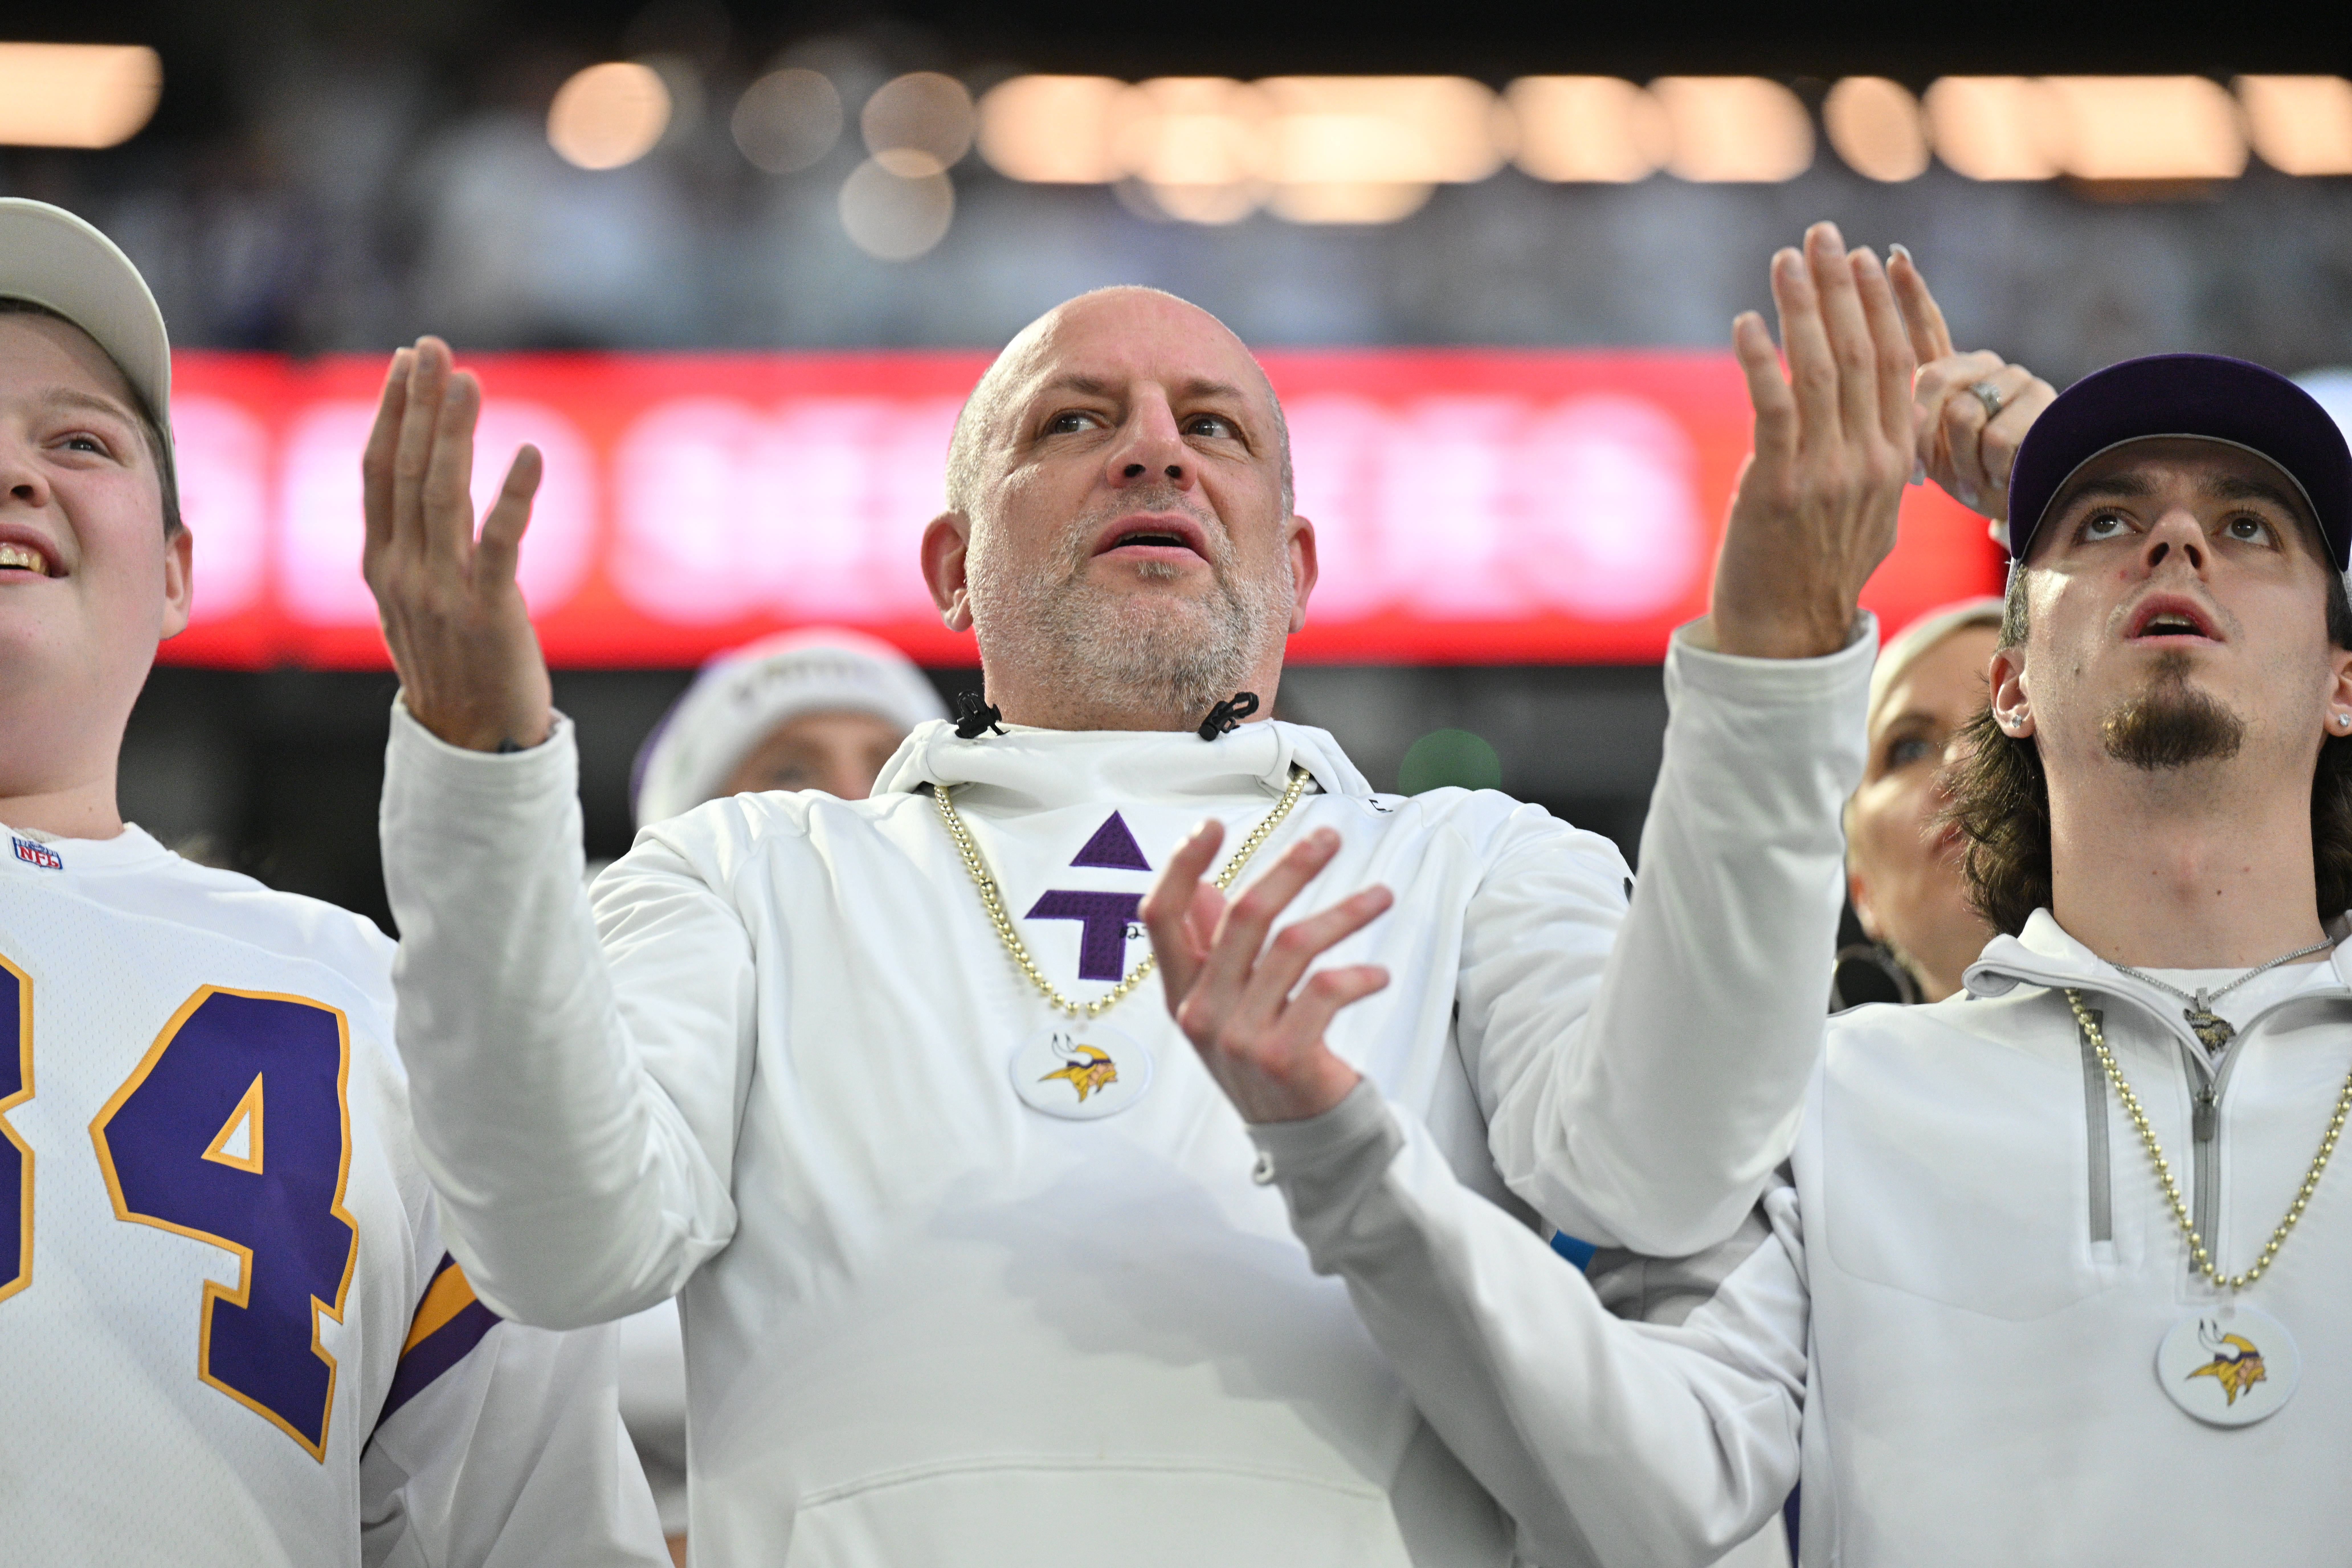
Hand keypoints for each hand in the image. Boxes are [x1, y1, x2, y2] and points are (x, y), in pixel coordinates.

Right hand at [361, 337, 553, 751]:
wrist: (471, 745)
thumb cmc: (453, 669)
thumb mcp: (414, 606)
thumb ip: (410, 552)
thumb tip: (413, 495)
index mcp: (381, 567)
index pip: (376, 473)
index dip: (391, 413)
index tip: (408, 363)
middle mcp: (402, 574)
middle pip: (402, 472)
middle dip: (416, 405)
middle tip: (432, 348)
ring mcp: (441, 594)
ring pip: (441, 496)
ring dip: (454, 433)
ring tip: (468, 380)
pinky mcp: (489, 613)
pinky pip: (500, 545)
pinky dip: (514, 496)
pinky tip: (529, 453)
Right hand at [1140, 822, 1389, 1123]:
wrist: (1303, 1138)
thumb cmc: (1266, 1058)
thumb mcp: (1226, 1006)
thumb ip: (1210, 948)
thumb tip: (1201, 885)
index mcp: (1182, 994)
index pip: (1163, 917)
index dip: (1180, 865)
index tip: (1210, 825)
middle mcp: (1203, 1013)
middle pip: (1243, 915)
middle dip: (1292, 867)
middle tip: (1329, 840)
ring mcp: (1241, 1037)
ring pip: (1293, 945)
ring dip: (1345, 912)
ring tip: (1381, 898)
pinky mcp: (1285, 1056)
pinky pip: (1326, 990)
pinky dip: (1360, 974)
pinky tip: (1379, 974)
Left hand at [1708, 222, 1916, 659]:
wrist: (1790, 634)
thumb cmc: (1819, 572)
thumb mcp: (1868, 514)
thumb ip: (1876, 466)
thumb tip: (1877, 430)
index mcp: (1895, 459)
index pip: (1898, 364)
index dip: (1880, 307)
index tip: (1865, 260)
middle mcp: (1870, 459)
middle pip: (1862, 352)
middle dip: (1842, 288)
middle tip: (1823, 235)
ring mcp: (1827, 472)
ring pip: (1819, 370)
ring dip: (1801, 308)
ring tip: (1786, 259)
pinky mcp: (1779, 485)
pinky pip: (1773, 408)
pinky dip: (1760, 361)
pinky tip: (1746, 322)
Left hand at [1889, 246, 2054, 523]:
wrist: (2016, 508)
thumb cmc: (1964, 478)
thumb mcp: (1925, 447)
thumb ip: (1909, 412)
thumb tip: (1889, 377)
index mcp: (1951, 372)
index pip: (1925, 324)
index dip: (1907, 291)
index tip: (1890, 257)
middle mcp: (1984, 366)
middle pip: (1935, 378)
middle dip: (1926, 431)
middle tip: (1934, 468)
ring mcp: (2017, 380)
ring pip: (1966, 411)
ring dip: (1963, 457)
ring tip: (1973, 475)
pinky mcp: (2044, 404)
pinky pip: (1997, 436)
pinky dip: (1990, 467)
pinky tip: (1997, 477)